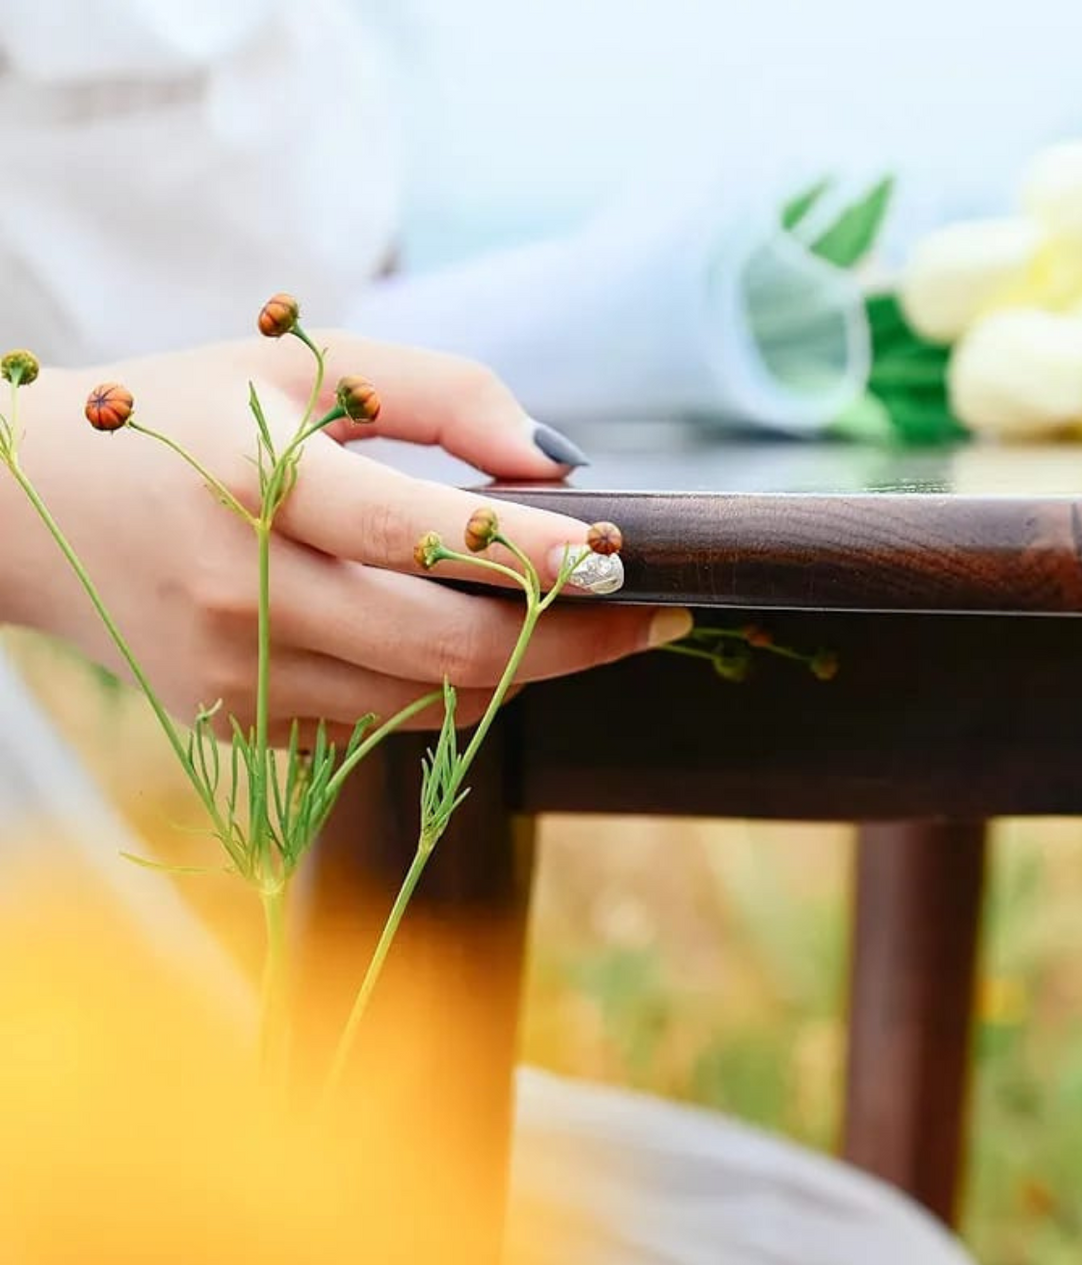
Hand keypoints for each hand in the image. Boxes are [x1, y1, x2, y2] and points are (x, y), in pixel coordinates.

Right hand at [0, 334, 690, 730]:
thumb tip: (557, 465)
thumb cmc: (182, 419)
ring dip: (526, 672)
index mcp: (262, 485)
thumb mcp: (300, 362)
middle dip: (576, 641)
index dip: (545, 558)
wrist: (30, 509)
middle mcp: (251, 596)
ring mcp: (243, 677)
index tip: (635, 560)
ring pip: (429, 701)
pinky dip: (448, 689)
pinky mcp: (240, 724)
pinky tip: (484, 648)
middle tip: (656, 616)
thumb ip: (442, 393)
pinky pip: (381, 721)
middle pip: (452, 649)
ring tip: (585, 627)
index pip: (430, 538)